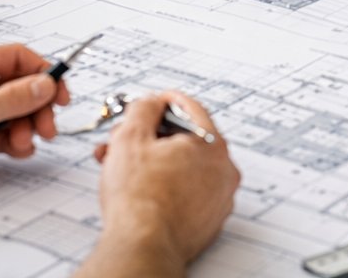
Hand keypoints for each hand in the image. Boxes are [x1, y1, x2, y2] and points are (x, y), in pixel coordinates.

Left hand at [0, 44, 68, 202]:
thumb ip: (11, 99)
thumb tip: (44, 84)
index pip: (17, 59)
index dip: (42, 72)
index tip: (59, 92)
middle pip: (20, 88)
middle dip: (37, 107)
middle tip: (46, 126)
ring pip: (15, 114)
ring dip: (27, 127)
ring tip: (25, 143)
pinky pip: (4, 135)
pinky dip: (15, 142)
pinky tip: (17, 150)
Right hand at [93, 91, 239, 268]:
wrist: (142, 246)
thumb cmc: (140, 200)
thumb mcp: (130, 138)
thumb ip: (143, 109)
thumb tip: (150, 103)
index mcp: (212, 144)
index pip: (191, 108)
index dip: (164, 102)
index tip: (150, 104)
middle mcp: (223, 170)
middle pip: (187, 139)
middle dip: (152, 136)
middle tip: (128, 138)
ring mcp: (219, 198)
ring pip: (185, 167)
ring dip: (155, 161)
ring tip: (123, 165)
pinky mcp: (208, 220)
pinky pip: (188, 192)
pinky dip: (167, 185)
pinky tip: (142, 188)